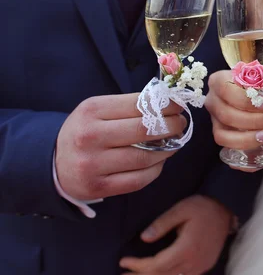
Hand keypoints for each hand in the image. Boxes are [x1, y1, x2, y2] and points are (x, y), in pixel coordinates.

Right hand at [55, 93, 186, 200]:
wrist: (52, 163)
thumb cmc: (85, 131)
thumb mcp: (98, 110)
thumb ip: (130, 106)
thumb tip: (170, 105)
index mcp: (92, 111)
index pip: (139, 105)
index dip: (166, 105)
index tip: (178, 106)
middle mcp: (90, 137)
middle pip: (145, 130)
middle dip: (172, 126)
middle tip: (181, 124)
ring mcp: (93, 165)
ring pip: (145, 157)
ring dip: (168, 149)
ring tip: (175, 142)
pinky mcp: (99, 188)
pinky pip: (139, 180)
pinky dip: (156, 169)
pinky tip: (159, 161)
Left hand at [120, 195, 231, 274]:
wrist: (227, 210)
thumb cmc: (203, 207)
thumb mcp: (181, 209)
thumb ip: (162, 224)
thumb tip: (144, 238)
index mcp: (187, 249)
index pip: (157, 266)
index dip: (138, 266)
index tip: (124, 261)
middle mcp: (194, 262)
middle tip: (123, 274)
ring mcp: (201, 266)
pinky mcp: (205, 265)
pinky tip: (159, 273)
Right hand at [205, 70, 262, 151]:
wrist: (254, 91)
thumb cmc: (257, 83)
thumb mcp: (261, 78)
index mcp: (219, 81)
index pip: (226, 90)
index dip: (246, 100)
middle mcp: (212, 100)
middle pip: (227, 115)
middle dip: (254, 121)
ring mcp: (214, 118)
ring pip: (223, 134)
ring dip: (248, 137)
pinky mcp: (220, 133)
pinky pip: (226, 145)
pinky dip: (244, 146)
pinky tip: (260, 144)